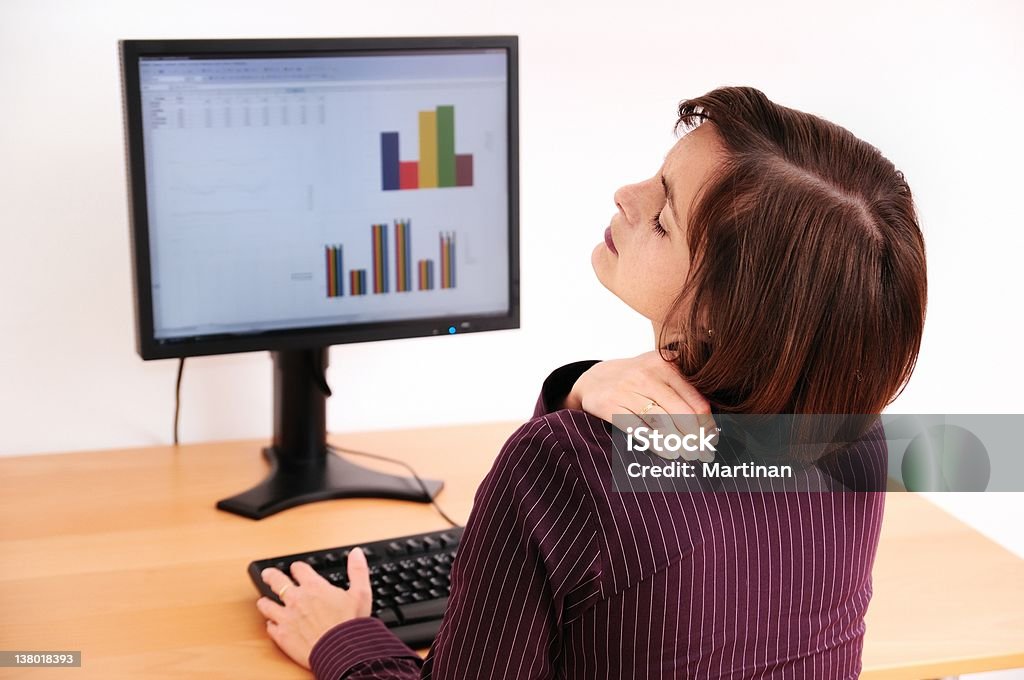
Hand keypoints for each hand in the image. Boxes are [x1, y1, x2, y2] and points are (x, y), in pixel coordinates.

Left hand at [256, 547, 372, 668]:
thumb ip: (357, 570)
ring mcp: (286, 617)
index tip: (296, 569)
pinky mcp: (282, 635)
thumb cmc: (351, 624)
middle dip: (271, 576)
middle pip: (276, 581)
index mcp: (314, 587)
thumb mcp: (361, 593)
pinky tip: (272, 624)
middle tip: (268, 575)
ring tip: (264, 601)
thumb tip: (356, 553)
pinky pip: (269, 627)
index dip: (297, 567)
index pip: (299, 569)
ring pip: (266, 604)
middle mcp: (297, 599)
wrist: (342, 652)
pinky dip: (270, 624)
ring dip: (265, 601)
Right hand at [565, 351, 715, 461]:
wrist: (595, 379)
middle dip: (697, 438)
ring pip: (662, 423)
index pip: (697, 401)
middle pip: (682, 414)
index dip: (708, 425)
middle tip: (705, 454)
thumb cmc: (637, 381)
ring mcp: (627, 389)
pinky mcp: (610, 405)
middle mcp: (647, 374)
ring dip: (680, 444)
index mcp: (666, 364)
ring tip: (689, 456)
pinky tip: (669, 453)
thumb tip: (712, 424)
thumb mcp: (660, 372)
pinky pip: (639, 430)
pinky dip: (657, 444)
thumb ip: (685, 387)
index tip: (713, 440)